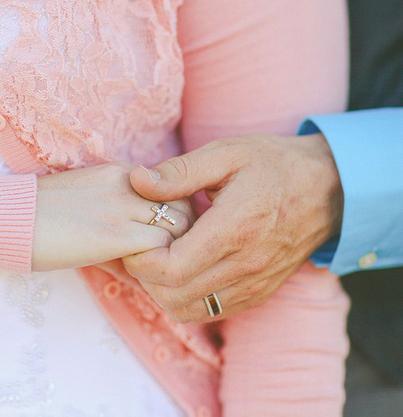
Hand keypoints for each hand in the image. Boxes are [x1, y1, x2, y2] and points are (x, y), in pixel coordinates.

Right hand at [32, 162, 192, 270]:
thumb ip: (120, 232)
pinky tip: (143, 278)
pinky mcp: (115, 234)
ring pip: (180, 226)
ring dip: (175, 252)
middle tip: (172, 260)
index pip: (176, 189)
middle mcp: (130, 183)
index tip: (169, 242)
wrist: (10, 216)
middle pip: (185, 204)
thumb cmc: (44, 218)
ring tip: (158, 272)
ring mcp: (124, 206)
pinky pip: (160, 248)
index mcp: (124, 173)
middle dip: (186, 235)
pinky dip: (159, 266)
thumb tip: (143, 271)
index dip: (178, 219)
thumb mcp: (89, 211)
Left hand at [123, 134, 342, 322]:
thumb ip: (180, 171)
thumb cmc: (274, 164)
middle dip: (146, 276)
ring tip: (162, 256)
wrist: (328, 188)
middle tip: (143, 245)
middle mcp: (245, 265)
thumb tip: (137, 180)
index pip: (172, 269)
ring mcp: (255, 283)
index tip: (135, 237)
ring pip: (190, 310)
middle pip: (174, 296)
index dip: (141, 260)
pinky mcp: (260, 291)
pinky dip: (189, 298)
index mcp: (234, 229)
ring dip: (164, 290)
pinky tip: (186, 267)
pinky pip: (213, 310)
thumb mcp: (227, 153)